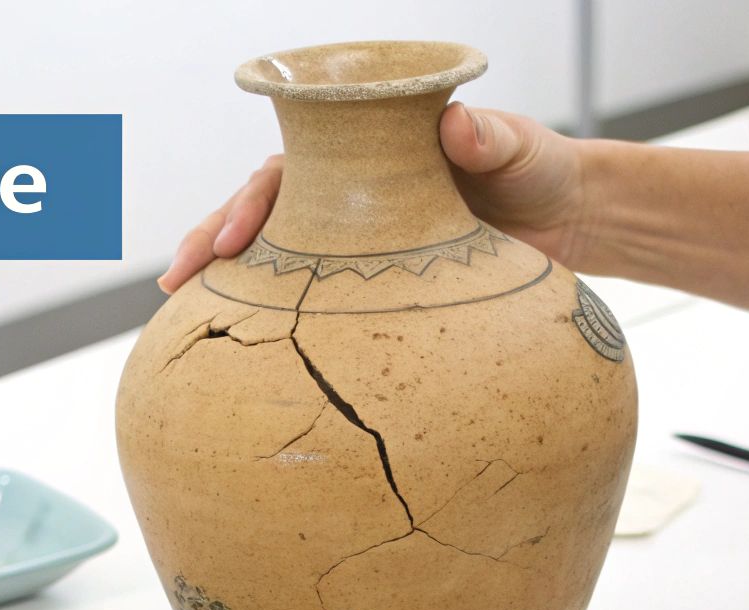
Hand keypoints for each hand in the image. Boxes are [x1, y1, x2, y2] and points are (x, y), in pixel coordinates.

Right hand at [157, 103, 593, 293]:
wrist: (569, 219)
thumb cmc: (538, 167)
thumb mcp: (518, 146)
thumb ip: (490, 136)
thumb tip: (455, 125)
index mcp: (367, 155)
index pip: (292, 171)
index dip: (257, 200)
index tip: (238, 234)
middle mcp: (351, 197)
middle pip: (268, 213)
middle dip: (217, 239)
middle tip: (178, 276)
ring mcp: (361, 244)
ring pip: (283, 259)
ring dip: (234, 282)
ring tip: (186, 308)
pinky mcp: (380, 288)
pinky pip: (321, 302)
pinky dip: (280, 317)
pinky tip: (248, 344)